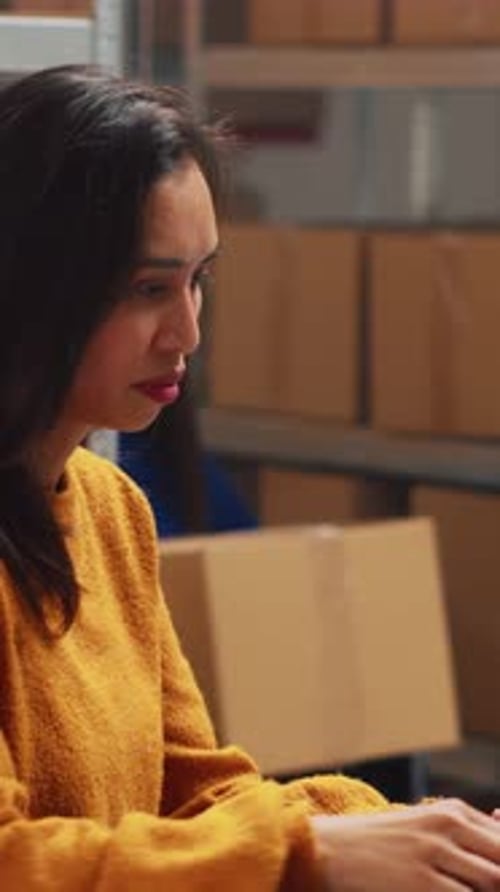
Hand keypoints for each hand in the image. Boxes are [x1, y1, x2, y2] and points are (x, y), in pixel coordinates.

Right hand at [311, 798, 499, 890]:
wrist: (332, 850)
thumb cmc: (381, 844)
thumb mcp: (426, 827)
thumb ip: (467, 835)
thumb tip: (499, 824)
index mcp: (453, 811)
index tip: (493, 877)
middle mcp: (448, 825)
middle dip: (499, 880)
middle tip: (480, 885)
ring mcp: (435, 853)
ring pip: (493, 883)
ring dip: (484, 891)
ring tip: (455, 888)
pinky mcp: (422, 884)